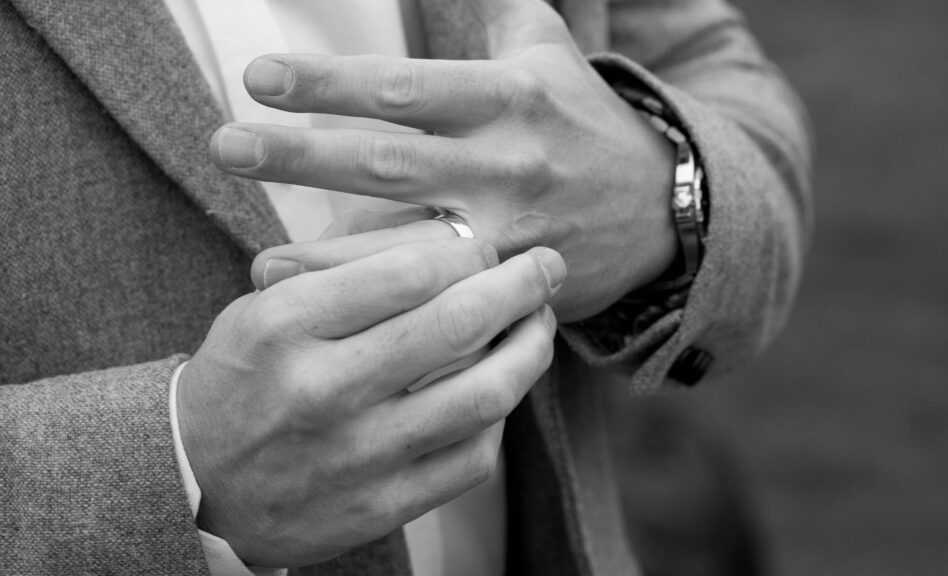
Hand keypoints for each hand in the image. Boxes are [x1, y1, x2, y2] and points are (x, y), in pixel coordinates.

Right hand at [177, 237, 565, 566]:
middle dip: (521, 286)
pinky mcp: (380, 506)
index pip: (408, 270)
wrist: (196, 483)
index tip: (489, 246)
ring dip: (530, 350)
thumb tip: (449, 241)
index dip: (469, 251)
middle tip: (547, 266)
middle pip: (456, 325)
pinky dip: (501, 417)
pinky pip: (472, 457)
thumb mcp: (264, 306)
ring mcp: (356, 455)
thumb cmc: (243, 378)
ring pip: (483, 395)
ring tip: (540, 324)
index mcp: (285, 325)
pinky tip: (503, 391)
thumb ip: (345, 273)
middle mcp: (323, 390)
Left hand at [209, 0, 677, 321]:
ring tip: (258, 260)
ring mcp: (511, 231)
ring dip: (331, 257)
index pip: (407, 88)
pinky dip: (382, 306)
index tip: (260, 78)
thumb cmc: (584, 121)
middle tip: (227, 146)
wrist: (661, 208)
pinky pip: (440, 299)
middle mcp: (506, 163)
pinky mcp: (514, 285)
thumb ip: (497, 3)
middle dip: (304, 156)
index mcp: (509, 97)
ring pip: (412, 246)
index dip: (333, 83)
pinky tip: (326, 310)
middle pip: (392, 161)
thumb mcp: (549, 48)